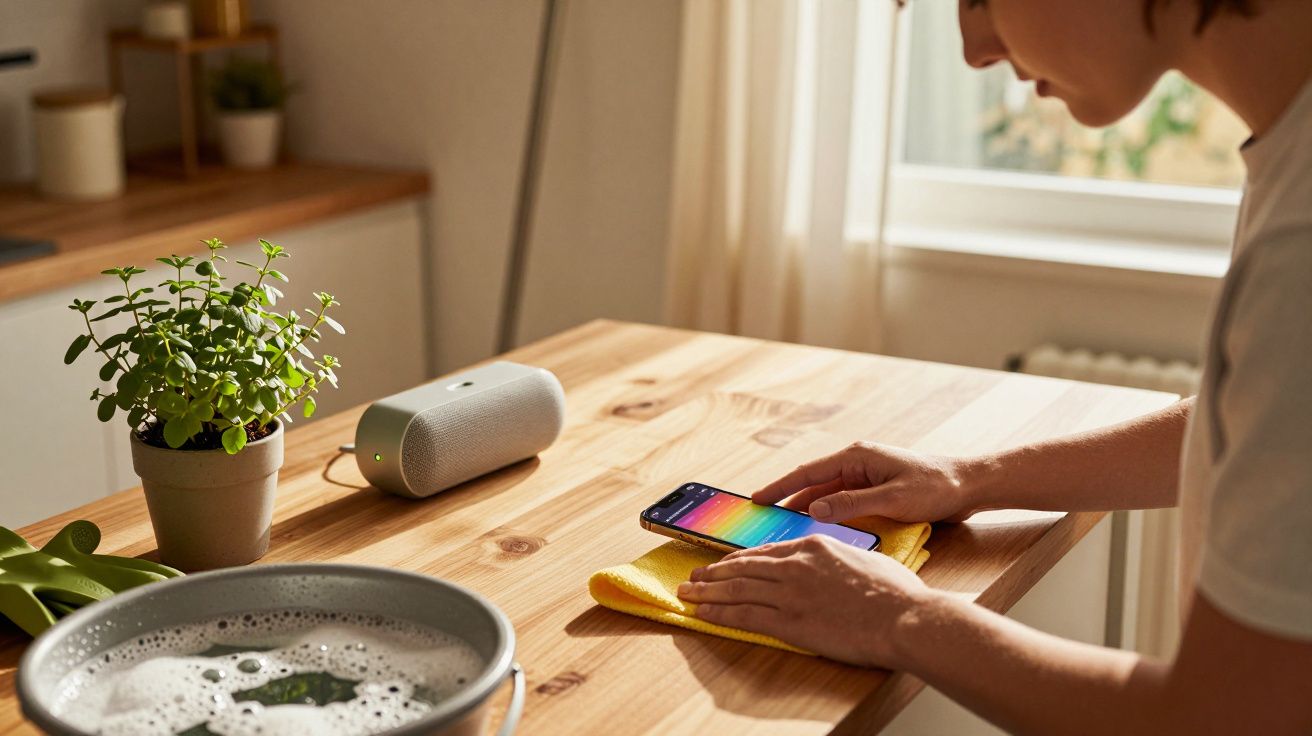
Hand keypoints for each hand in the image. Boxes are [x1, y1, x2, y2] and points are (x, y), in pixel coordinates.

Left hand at [676, 535, 933, 666]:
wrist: (902, 617)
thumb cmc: (895, 593)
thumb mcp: (866, 560)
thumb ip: (842, 559)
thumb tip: (839, 564)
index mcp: (815, 546)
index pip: (767, 551)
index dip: (742, 559)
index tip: (727, 563)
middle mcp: (796, 565)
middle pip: (744, 566)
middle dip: (716, 571)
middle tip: (696, 574)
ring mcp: (790, 592)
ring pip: (737, 588)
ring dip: (708, 590)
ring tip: (688, 591)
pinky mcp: (789, 620)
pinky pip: (744, 614)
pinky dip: (719, 612)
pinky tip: (703, 612)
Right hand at [753, 441, 983, 523]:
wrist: (970, 486)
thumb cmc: (936, 487)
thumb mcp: (893, 499)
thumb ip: (851, 504)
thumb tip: (813, 509)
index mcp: (857, 457)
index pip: (808, 472)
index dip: (780, 486)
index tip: (756, 498)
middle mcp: (857, 464)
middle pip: (813, 484)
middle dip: (787, 500)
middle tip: (762, 519)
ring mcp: (866, 478)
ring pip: (826, 495)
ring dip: (806, 509)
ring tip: (783, 528)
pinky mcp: (876, 492)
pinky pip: (843, 503)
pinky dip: (827, 514)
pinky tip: (817, 529)